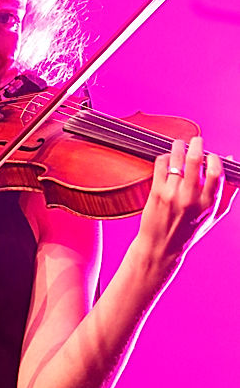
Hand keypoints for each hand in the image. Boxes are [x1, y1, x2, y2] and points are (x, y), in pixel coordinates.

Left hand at [136, 136, 231, 275]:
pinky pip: (160, 165)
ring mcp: (172, 194)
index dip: (214, 158)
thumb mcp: (214, 215)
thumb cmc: (189, 231)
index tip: (211, 156)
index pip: (216, 172)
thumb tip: (231, 161)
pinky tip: (166, 158)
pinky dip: (164, 157)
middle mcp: (190, 198)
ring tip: (179, 144)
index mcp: (208, 203)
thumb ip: (227, 191)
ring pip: (176, 159)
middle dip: (196, 144)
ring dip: (178, 147)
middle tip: (196, 140)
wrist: (161, 248)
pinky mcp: (156, 192)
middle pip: (195, 160)